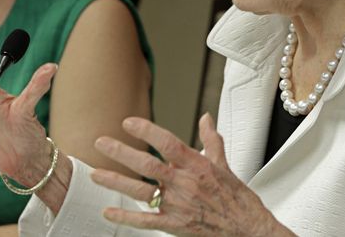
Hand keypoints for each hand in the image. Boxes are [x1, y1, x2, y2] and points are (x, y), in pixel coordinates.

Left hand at [91, 114, 295, 236]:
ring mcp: (178, 204)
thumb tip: (206, 119)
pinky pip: (145, 221)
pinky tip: (109, 212)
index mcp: (197, 165)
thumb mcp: (225, 164)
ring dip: (116, 181)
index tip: (129, 123)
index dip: (146, 130)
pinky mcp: (175, 224)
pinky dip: (126, 217)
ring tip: (96, 174)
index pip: (167, 142)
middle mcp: (185, 183)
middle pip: (147, 164)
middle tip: (101, 143)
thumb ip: (211, 140)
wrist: (248, 229)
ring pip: (141, 190)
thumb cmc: (238, 199)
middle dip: (121, 152)